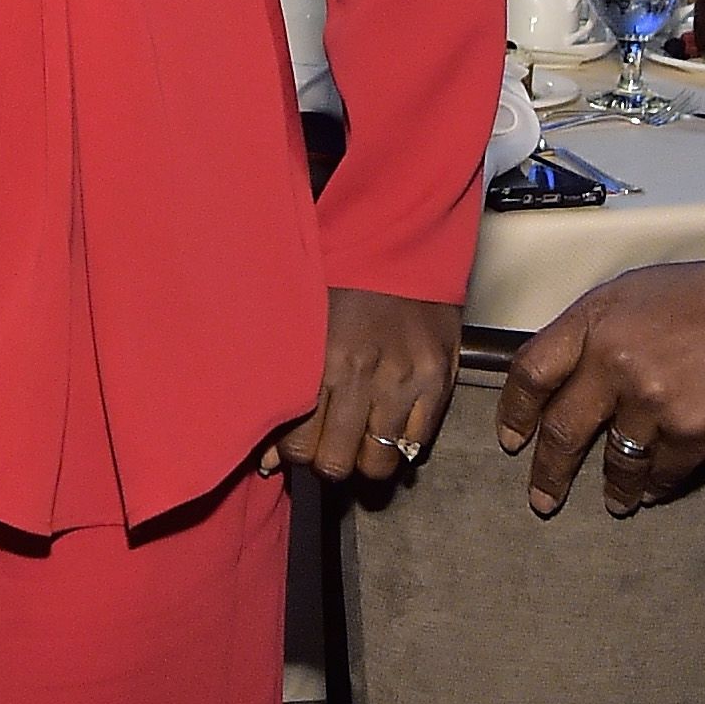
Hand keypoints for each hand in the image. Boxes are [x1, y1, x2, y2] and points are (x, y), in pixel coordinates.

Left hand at [270, 288, 460, 483]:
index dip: (293, 453)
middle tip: (324, 444)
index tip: (295, 442)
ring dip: (363, 457)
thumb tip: (265, 462)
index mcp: (322, 359)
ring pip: (379, 463)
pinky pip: (417, 443)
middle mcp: (364, 375)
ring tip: (356, 437)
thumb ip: (280, 388)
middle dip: (325, 460)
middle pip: (336, 463)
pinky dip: (400, 442)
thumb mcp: (298, 323)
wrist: (400, 240)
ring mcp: (406, 380)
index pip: (299, 444)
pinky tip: (387, 423)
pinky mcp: (439, 380)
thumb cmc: (340, 279)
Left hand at [496, 259, 704, 515]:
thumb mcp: (636, 293)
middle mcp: (616, 362)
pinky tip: (654, 489)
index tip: (512, 440)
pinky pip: (660, 475)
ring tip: (614, 500)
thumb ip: (590, 331)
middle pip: (562, 432)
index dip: (515, 412)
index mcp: (596, 320)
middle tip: (542, 499)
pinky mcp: (691, 433)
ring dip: (613, 489)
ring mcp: (653, 402)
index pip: (531, 373)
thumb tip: (554, 376)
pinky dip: (655, 486)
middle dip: (549, 474)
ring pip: (615, 463)